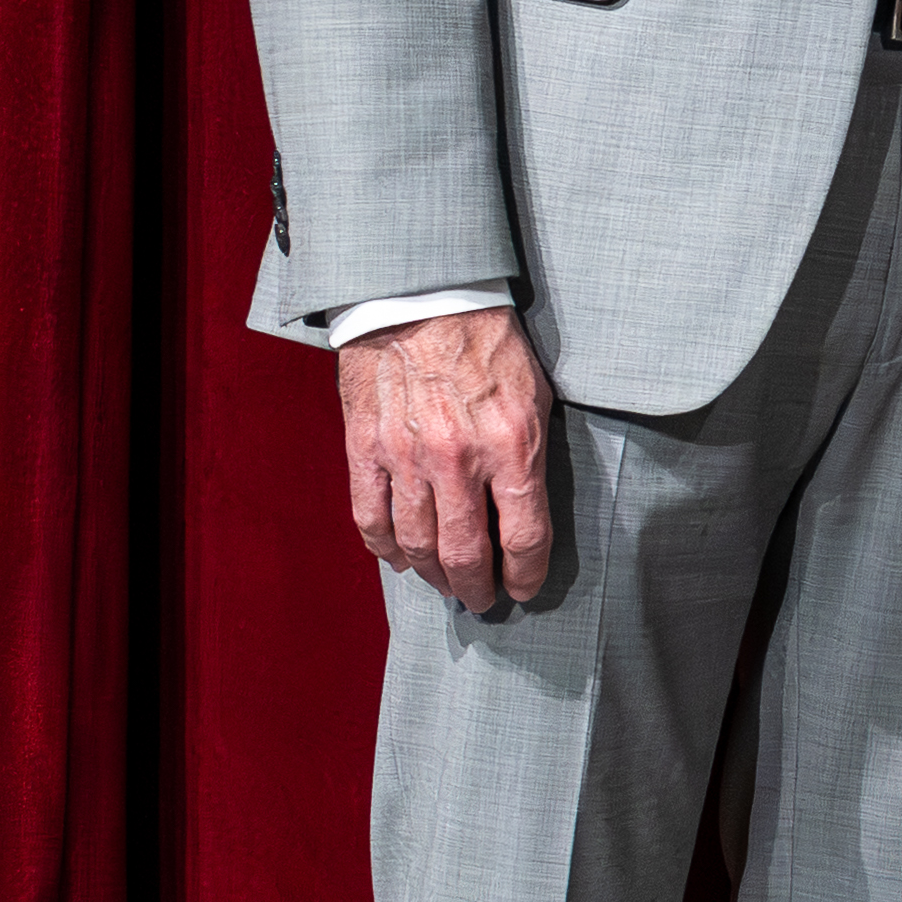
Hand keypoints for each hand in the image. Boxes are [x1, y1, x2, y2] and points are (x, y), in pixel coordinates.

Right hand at [340, 308, 555, 613]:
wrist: (422, 299)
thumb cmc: (489, 344)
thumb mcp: (536, 396)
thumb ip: (531, 456)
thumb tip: (528, 511)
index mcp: (512, 445)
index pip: (526, 536)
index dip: (527, 575)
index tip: (525, 589)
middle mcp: (458, 459)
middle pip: (466, 553)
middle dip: (476, 589)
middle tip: (482, 602)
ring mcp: (406, 457)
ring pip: (416, 545)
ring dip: (432, 576)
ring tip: (445, 586)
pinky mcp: (365, 449)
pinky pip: (370, 518)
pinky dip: (384, 549)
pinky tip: (399, 559)